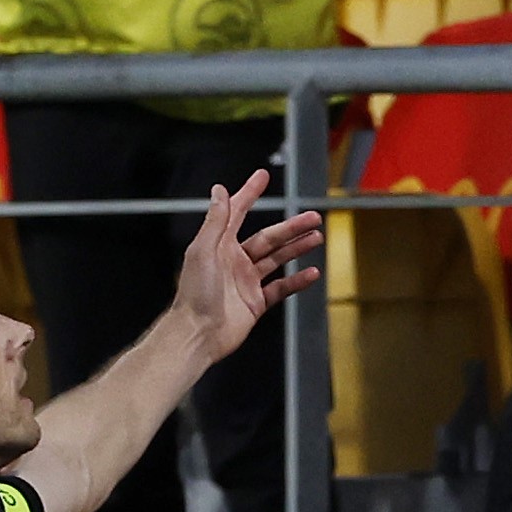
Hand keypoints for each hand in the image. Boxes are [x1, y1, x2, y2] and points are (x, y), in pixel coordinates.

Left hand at [170, 168, 326, 361]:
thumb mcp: (204, 250)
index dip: (249, 193)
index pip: (238, 212)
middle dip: (291, 226)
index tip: (261, 177)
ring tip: (316, 237)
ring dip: (297, 248)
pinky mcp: (255, 303)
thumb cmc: (195, 293)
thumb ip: (216, 220)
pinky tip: (312, 272)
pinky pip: (280, 288)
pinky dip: (297, 281)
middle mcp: (235, 261)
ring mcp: (246, 282)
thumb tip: (219, 190)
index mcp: (220, 246)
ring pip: (277, 259)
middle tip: (312, 216)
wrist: (198, 334)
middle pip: (268, 238)